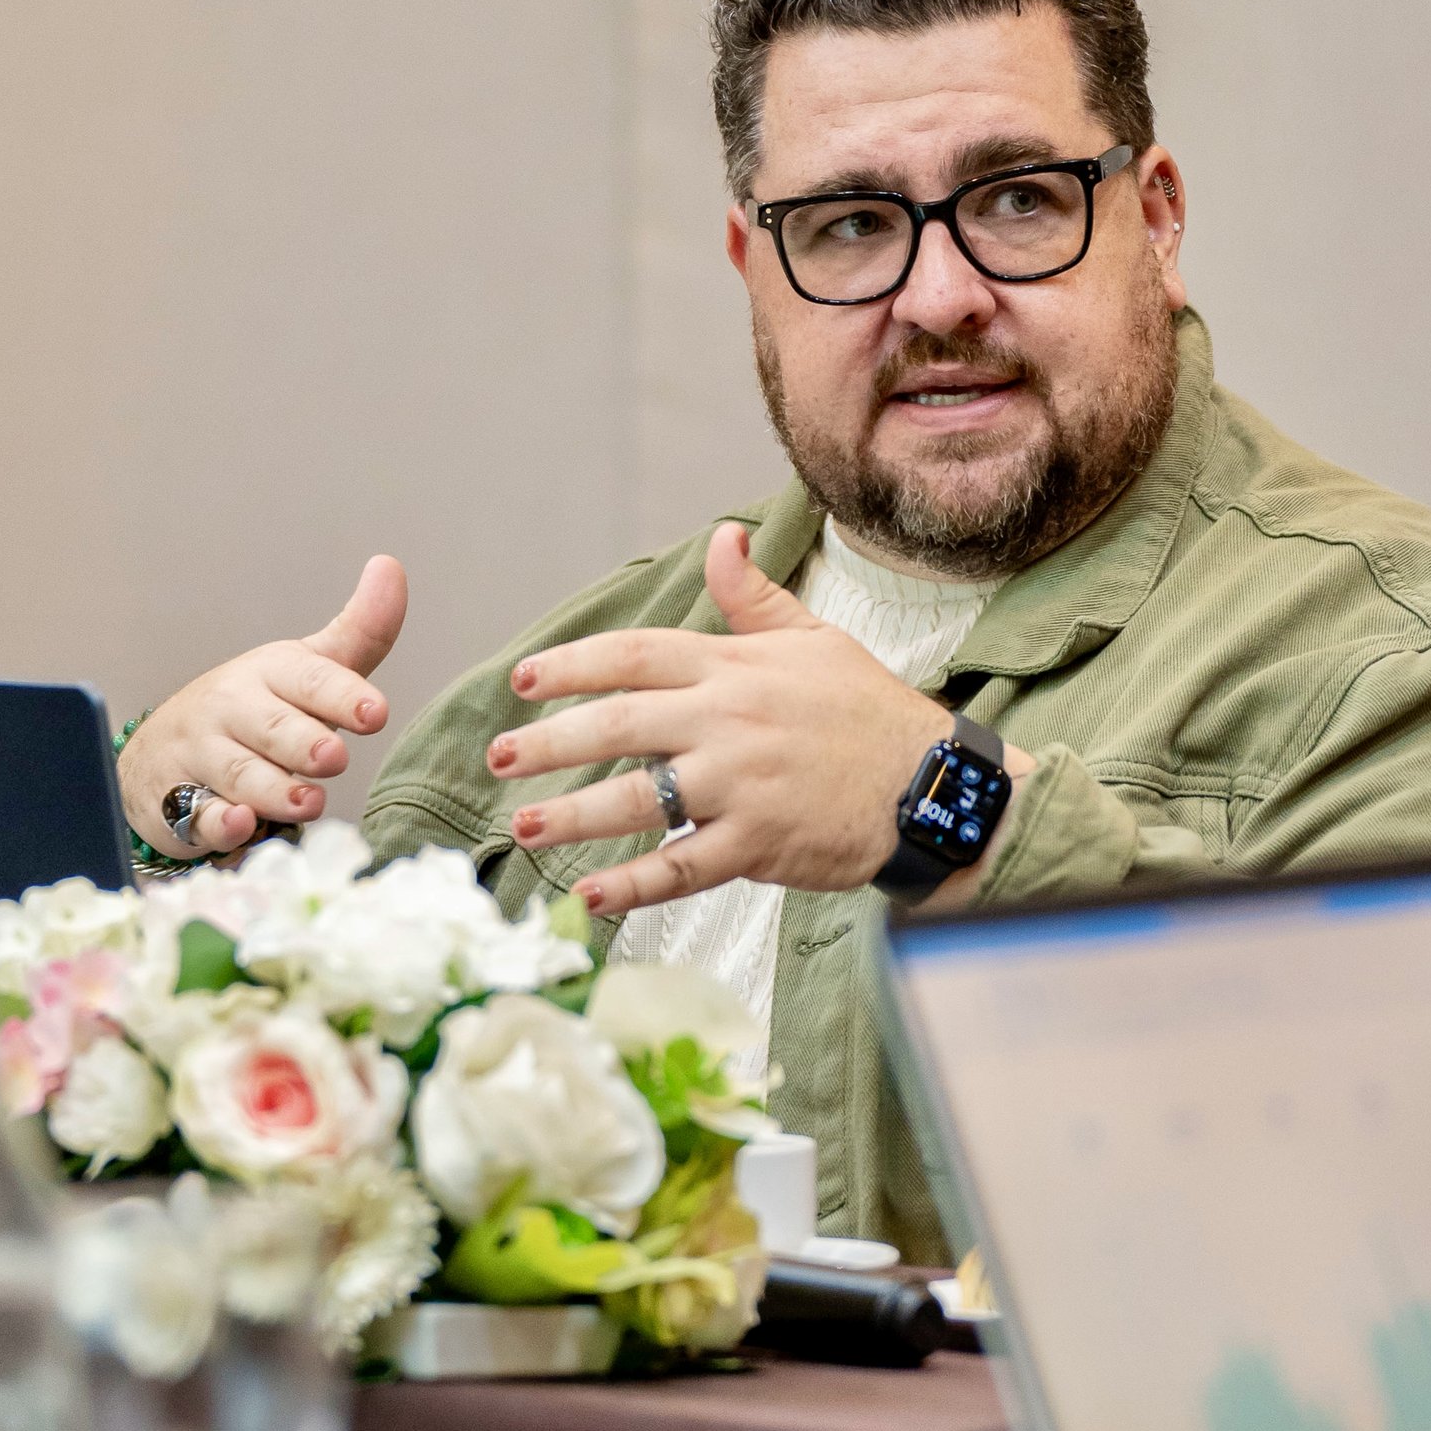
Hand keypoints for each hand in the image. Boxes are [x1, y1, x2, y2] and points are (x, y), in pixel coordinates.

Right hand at [120, 556, 407, 859]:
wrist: (162, 750)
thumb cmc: (257, 708)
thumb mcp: (306, 669)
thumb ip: (358, 632)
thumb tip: (390, 566)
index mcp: (272, 673)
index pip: (311, 680)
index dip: (343, 696)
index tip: (376, 713)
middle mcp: (234, 709)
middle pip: (273, 727)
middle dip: (304, 742)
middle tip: (334, 757)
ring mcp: (203, 756)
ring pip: (239, 773)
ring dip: (273, 789)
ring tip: (308, 802)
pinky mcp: (178, 804)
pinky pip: (198, 815)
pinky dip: (217, 822)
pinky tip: (239, 824)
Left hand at [484, 526, 953, 918]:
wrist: (932, 783)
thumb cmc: (868, 710)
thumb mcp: (814, 637)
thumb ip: (754, 597)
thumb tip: (722, 538)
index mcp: (735, 667)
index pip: (635, 655)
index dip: (572, 666)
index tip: (522, 681)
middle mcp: (729, 721)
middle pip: (618, 724)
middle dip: (549, 743)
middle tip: (499, 758)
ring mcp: (741, 784)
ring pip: (638, 799)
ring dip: (572, 815)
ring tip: (522, 827)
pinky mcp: (759, 842)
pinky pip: (682, 866)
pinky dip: (634, 884)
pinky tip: (591, 892)